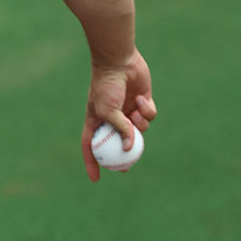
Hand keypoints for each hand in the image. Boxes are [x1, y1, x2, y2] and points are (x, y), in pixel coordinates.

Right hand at [81, 49, 156, 181]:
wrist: (120, 63)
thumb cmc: (106, 86)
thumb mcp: (107, 111)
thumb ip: (119, 130)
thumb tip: (129, 149)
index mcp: (96, 120)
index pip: (91, 145)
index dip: (92, 162)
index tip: (96, 178)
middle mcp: (112, 117)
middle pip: (117, 142)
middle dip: (123, 155)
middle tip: (127, 167)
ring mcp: (127, 111)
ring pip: (139, 129)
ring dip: (140, 124)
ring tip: (135, 113)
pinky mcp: (142, 102)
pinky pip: (148, 116)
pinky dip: (146, 110)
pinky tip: (140, 99)